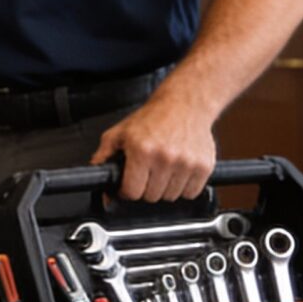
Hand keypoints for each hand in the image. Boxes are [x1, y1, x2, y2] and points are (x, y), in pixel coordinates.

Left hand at [91, 92, 216, 202]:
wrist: (185, 104)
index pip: (132, 191)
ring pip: (171, 197)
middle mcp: (165, 158)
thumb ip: (103, 156)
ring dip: (164, 189)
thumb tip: (98, 180)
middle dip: (145, 188)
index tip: (128, 186)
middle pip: (151, 197)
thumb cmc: (152, 118)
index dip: (126, 191)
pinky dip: (183, 188)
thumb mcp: (119, 133)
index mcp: (142, 150)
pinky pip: (191, 193)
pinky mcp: (204, 167)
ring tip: (162, 169)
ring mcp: (186, 163)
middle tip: (146, 173)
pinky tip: (177, 171)